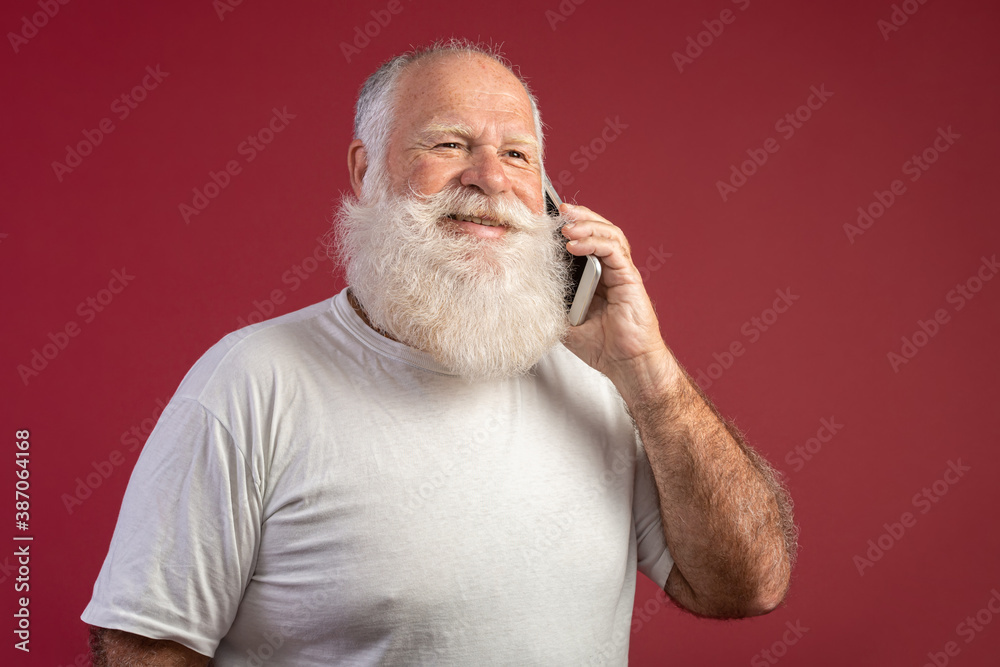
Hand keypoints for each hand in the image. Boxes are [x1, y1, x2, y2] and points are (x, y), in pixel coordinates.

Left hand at [558, 203, 679, 401]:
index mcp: (597, 276)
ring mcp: (622, 273)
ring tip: (566, 226)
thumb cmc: (602, 346)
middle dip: (580, 216)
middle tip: (560, 211)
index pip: (586, 241)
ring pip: (609, 235)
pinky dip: (595, 243)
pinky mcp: (629, 279)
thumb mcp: (565, 321)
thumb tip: (527, 290)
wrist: (626, 364)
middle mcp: (611, 270)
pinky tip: (575, 244)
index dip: (571, 226)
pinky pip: (614, 252)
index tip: (550, 218)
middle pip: (600, 230)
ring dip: (587, 225)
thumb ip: (553, 302)